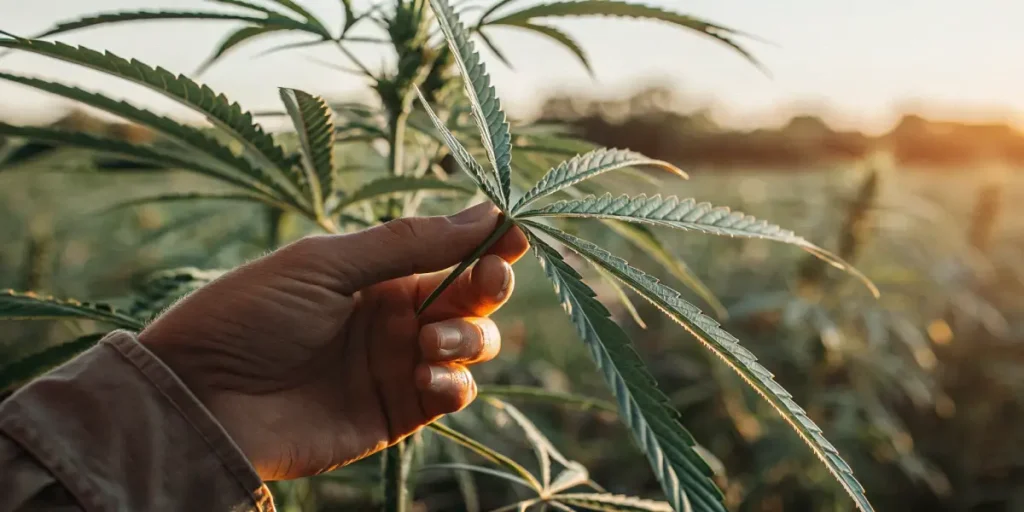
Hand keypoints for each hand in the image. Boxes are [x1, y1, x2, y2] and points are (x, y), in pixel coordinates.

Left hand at [138, 202, 528, 480]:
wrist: (202, 399)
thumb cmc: (251, 316)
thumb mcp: (327, 264)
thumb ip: (407, 243)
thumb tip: (485, 210)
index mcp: (378, 272)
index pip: (450, 251)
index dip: (487, 241)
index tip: (514, 231)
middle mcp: (396, 316)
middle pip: (472, 297)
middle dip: (488, 284)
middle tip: (487, 278)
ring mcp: (398, 364)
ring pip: (472, 345)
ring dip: (469, 336)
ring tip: (431, 339)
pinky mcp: (397, 412)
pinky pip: (452, 394)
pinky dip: (454, 383)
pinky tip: (426, 375)